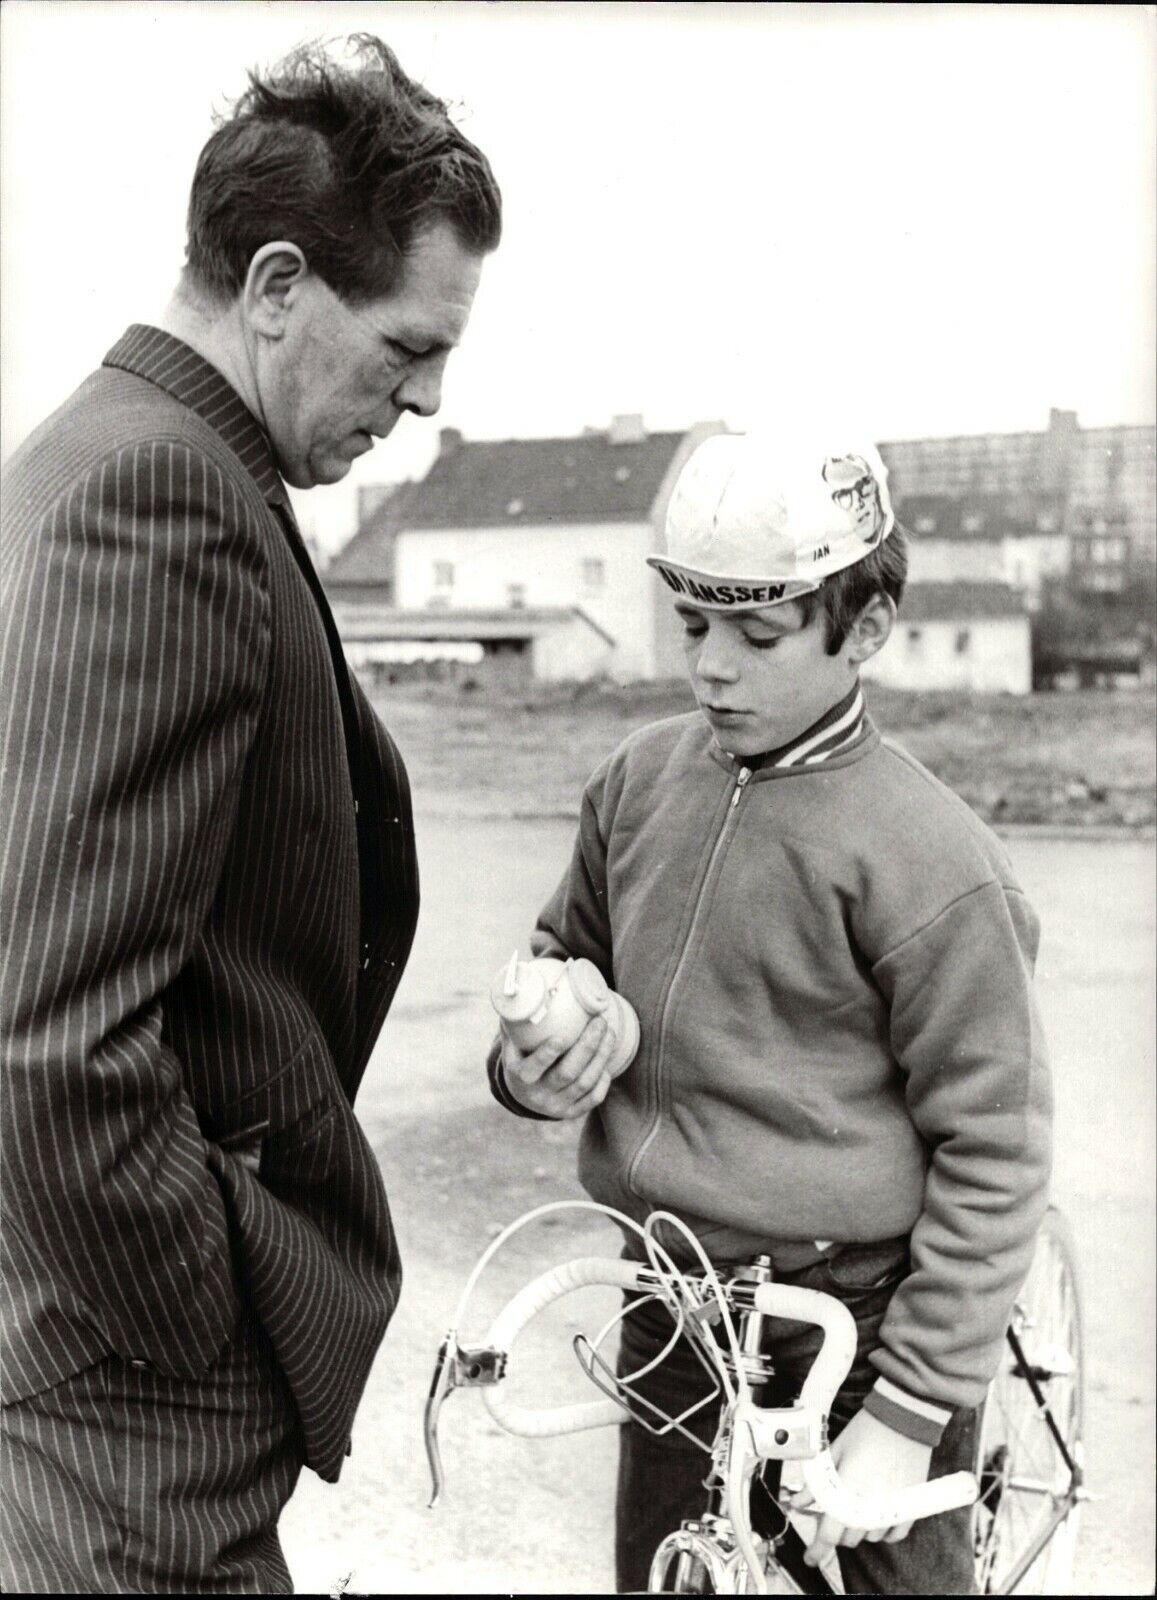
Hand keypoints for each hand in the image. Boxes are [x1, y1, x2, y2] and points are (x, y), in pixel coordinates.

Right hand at [500, 1015, 622, 1119]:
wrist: (524, 1096)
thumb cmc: (520, 1059)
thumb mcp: (511, 1045)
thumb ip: (515, 1024)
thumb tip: (521, 993)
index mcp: (520, 1078)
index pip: (534, 1068)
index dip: (547, 1054)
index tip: (561, 1037)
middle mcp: (539, 1096)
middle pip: (568, 1073)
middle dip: (587, 1046)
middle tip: (600, 1022)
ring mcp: (557, 1106)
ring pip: (585, 1083)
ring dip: (601, 1057)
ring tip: (609, 1033)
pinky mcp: (572, 1113)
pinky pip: (593, 1098)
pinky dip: (603, 1080)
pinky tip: (606, 1060)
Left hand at [789, 1406, 932, 1568]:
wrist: (902, 1418)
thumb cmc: (867, 1431)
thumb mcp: (834, 1452)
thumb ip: (816, 1483)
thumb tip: (799, 1502)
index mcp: (849, 1494)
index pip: (829, 1535)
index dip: (817, 1549)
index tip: (811, 1557)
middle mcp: (871, 1508)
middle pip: (848, 1538)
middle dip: (836, 1528)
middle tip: (833, 1510)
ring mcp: (893, 1511)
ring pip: (868, 1537)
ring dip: (858, 1527)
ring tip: (856, 1501)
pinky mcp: (910, 1508)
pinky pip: (893, 1534)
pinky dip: (882, 1528)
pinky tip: (876, 1511)